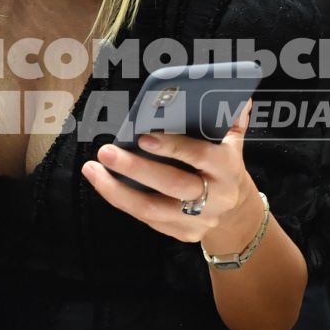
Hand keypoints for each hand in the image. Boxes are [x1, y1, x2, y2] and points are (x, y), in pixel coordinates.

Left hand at [83, 102, 261, 253]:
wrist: (236, 216)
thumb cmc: (225, 169)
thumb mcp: (232, 144)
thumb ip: (229, 120)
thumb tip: (237, 96)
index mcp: (227, 168)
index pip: (199, 155)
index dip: (172, 147)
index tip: (143, 137)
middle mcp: (214, 197)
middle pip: (172, 185)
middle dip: (136, 168)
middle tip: (106, 152)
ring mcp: (198, 220)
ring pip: (152, 209)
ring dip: (117, 191)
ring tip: (92, 170)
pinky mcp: (182, 233)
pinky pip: (147, 219)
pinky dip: (122, 201)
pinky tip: (103, 183)